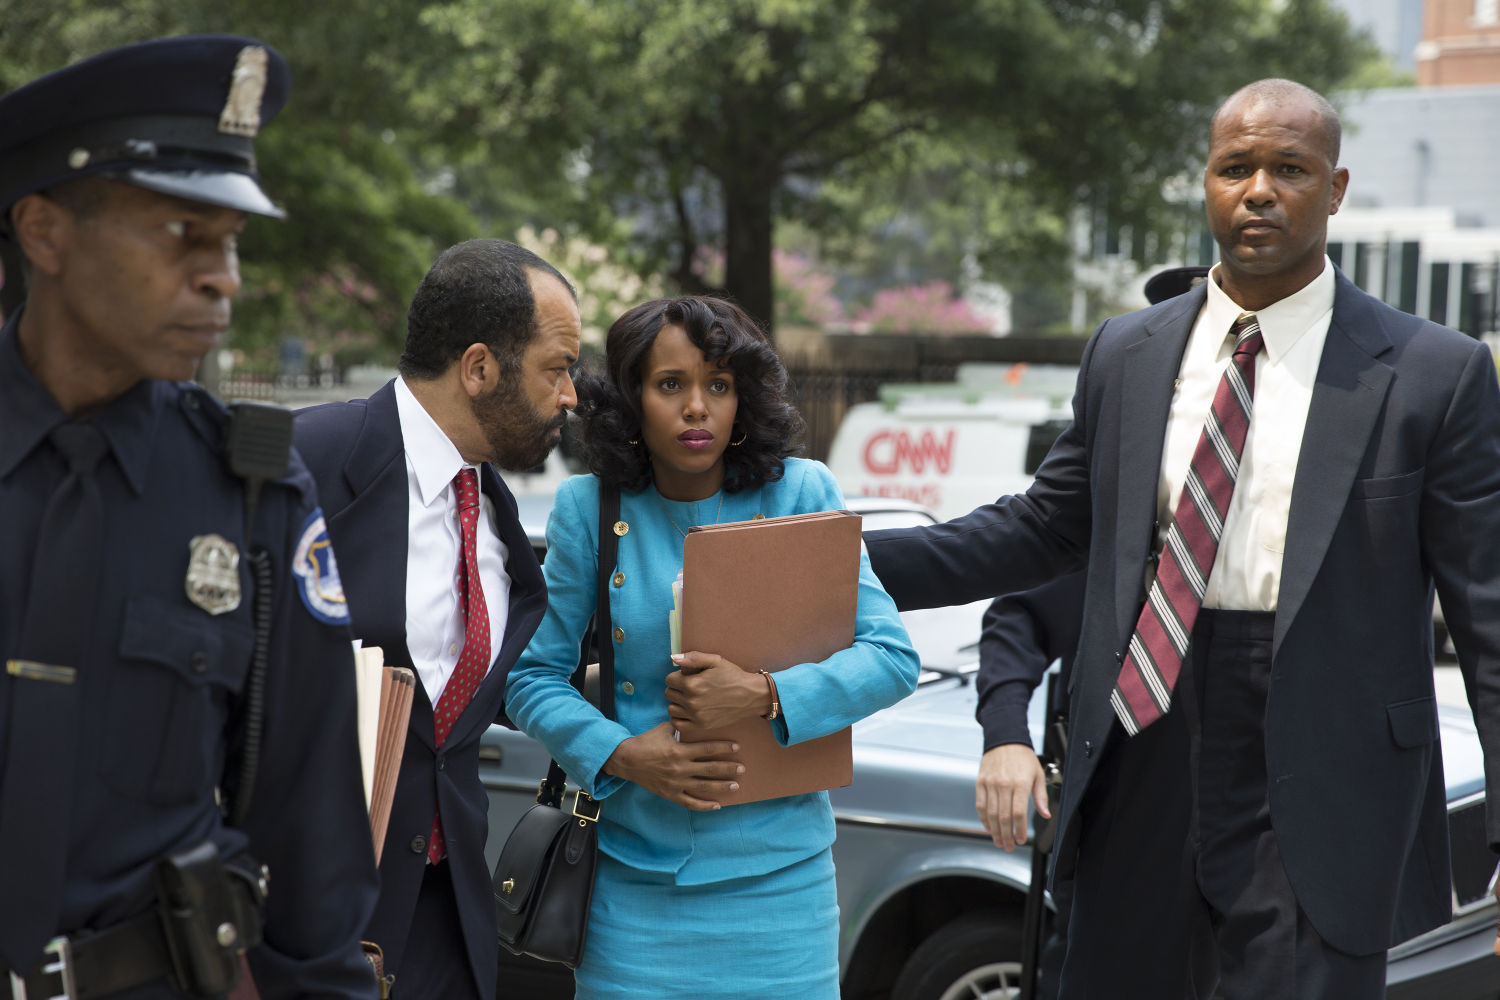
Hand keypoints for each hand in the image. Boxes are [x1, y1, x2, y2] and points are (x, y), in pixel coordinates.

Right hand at [602, 721, 742, 809]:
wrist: (626, 760)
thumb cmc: (646, 741)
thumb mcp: (664, 729)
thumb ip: (681, 726)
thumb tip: (695, 718)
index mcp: (679, 750)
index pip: (707, 749)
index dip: (724, 748)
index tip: (737, 747)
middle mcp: (680, 768)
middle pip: (709, 769)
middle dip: (728, 769)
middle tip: (742, 769)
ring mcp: (675, 783)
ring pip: (703, 787)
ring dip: (721, 786)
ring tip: (735, 786)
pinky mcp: (670, 794)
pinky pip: (690, 802)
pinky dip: (704, 805)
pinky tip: (717, 805)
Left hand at [664, 652, 768, 730]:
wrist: (751, 695)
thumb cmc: (733, 676)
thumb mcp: (715, 661)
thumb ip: (693, 658)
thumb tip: (673, 658)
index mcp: (692, 684)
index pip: (669, 680)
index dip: (677, 676)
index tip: (687, 676)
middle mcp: (692, 701)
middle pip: (669, 694)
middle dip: (677, 688)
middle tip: (690, 687)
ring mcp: (696, 715)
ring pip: (672, 709)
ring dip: (677, 703)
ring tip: (689, 698)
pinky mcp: (702, 725)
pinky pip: (678, 724)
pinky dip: (679, 718)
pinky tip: (688, 711)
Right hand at [975, 743, 1049, 850]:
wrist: (1005, 739)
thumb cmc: (1023, 757)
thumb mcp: (1038, 774)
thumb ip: (1041, 796)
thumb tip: (1046, 814)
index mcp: (1020, 783)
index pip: (1018, 813)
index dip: (1019, 830)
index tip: (1020, 840)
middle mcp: (1003, 784)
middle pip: (1003, 817)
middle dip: (1006, 835)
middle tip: (1008, 846)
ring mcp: (990, 783)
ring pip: (990, 813)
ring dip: (994, 831)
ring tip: (999, 841)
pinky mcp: (981, 782)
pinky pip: (980, 804)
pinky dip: (983, 819)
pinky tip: (988, 827)